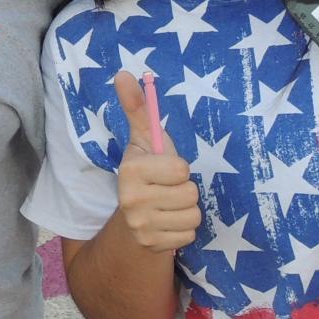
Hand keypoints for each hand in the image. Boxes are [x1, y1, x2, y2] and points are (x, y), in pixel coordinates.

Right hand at [110, 71, 200, 253]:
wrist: (132, 221)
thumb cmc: (147, 173)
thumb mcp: (143, 141)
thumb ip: (137, 108)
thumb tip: (124, 73)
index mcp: (130, 170)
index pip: (181, 168)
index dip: (178, 168)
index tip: (164, 170)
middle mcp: (130, 200)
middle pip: (190, 193)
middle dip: (185, 190)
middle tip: (167, 189)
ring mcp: (141, 226)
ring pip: (193, 214)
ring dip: (187, 210)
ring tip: (169, 206)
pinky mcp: (153, 246)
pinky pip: (190, 233)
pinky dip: (184, 229)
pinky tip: (169, 223)